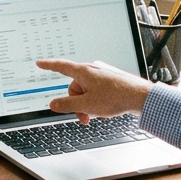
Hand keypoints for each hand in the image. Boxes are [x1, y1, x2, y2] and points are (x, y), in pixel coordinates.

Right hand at [35, 59, 152, 122]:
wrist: (141, 97)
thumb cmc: (116, 97)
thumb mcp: (86, 105)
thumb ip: (67, 105)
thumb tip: (53, 104)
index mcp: (84, 72)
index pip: (61, 67)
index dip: (48, 66)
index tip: (39, 63)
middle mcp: (92, 69)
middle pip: (74, 87)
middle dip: (77, 103)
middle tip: (85, 116)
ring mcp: (102, 74)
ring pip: (86, 90)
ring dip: (88, 104)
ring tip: (98, 113)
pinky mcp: (111, 79)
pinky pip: (97, 90)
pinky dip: (97, 100)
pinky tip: (106, 108)